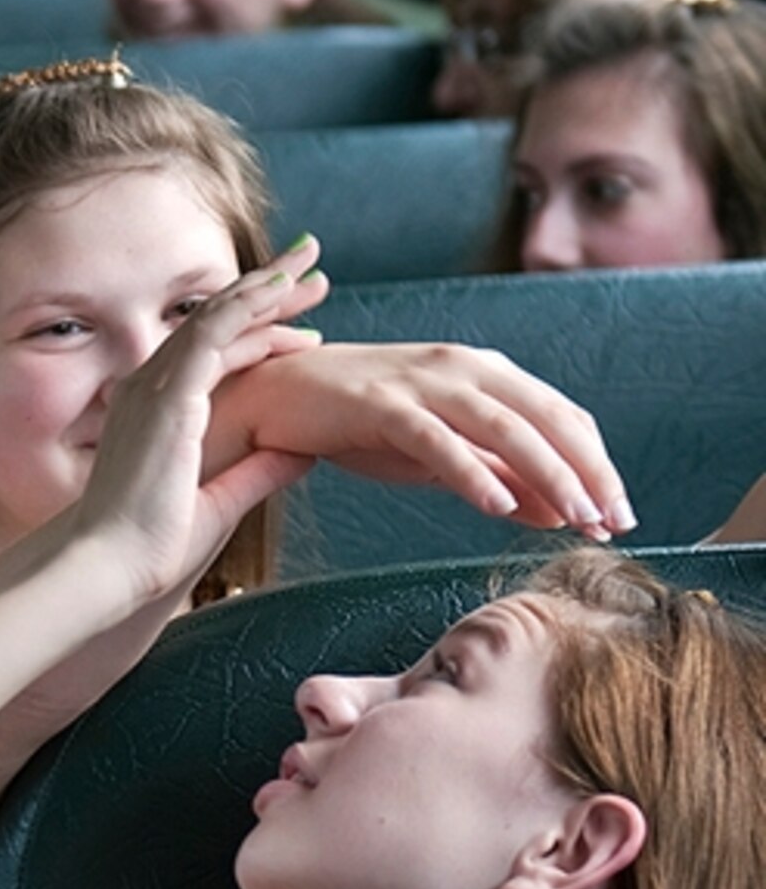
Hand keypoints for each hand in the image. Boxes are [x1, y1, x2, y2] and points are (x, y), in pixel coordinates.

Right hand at [67, 238, 322, 601]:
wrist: (108, 565)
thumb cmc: (151, 549)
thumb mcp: (222, 501)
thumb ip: (259, 471)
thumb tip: (304, 451)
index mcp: (156, 414)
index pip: (211, 355)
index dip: (256, 329)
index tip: (298, 320)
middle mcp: (148, 390)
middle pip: (215, 324)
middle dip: (265, 294)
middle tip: (311, 271)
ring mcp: (154, 387)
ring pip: (218, 318)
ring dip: (267, 291)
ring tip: (312, 273)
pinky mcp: (169, 395)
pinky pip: (213, 333)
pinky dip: (249, 307)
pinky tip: (282, 291)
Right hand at [218, 340, 630, 535]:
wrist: (270, 396)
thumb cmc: (353, 423)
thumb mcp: (436, 454)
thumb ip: (495, 475)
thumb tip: (557, 513)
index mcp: (484, 372)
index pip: (563, 415)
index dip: (598, 463)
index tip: (619, 512)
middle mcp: (463, 367)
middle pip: (547, 418)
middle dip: (589, 471)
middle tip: (615, 521)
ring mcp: (421, 383)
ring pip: (504, 426)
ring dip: (548, 473)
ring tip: (576, 516)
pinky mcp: (380, 404)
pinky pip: (437, 440)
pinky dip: (472, 471)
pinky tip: (498, 504)